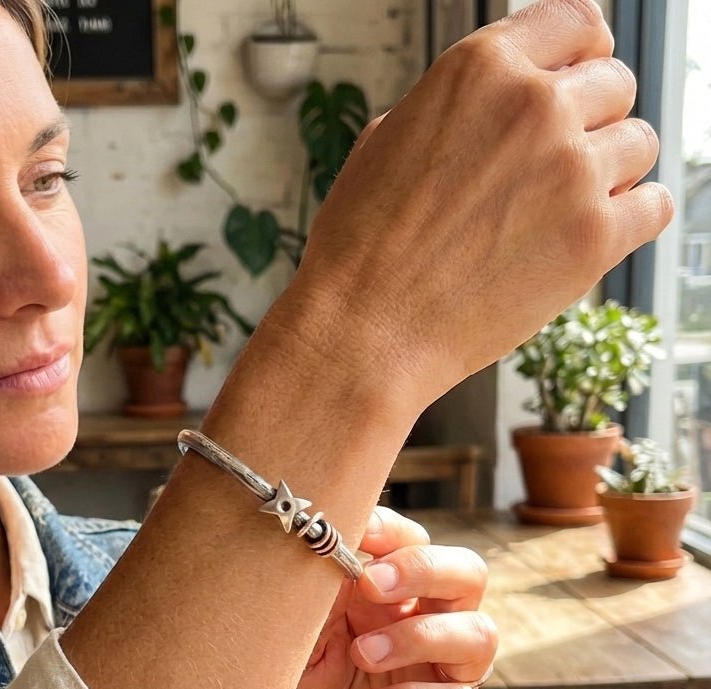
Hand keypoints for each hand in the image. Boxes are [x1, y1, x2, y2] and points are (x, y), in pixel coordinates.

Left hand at [256, 507, 494, 688]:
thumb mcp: (290, 647)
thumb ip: (315, 598)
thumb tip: (328, 540)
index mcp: (383, 602)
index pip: (415, 543)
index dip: (393, 532)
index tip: (351, 532)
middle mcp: (422, 635)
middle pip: (467, 576)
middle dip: (426, 569)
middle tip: (372, 585)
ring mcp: (440, 687)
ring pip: (480, 635)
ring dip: (420, 636)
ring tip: (362, 656)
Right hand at [284, 0, 671, 408]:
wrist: (363, 330)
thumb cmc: (361, 248)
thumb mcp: (387, 142)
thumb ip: (457, 110)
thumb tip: (494, 108)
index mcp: (479, 69)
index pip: (574, 22)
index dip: (582, 51)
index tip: (582, 75)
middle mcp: (535, 105)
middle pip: (613, 85)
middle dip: (590, 122)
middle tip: (552, 170)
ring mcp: (572, 170)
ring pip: (639, 145)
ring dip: (610, 173)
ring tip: (558, 213)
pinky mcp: (595, 238)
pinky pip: (654, 206)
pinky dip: (633, 218)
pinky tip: (592, 236)